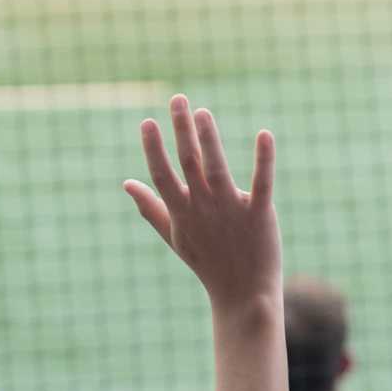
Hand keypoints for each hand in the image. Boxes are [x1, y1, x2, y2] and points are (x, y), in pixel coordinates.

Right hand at [124, 96, 279, 314]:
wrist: (242, 292)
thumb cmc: (206, 262)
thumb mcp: (175, 235)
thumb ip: (150, 207)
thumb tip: (126, 183)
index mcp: (182, 211)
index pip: (162, 174)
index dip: (153, 148)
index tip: (147, 121)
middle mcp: (203, 207)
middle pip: (189, 162)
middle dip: (181, 129)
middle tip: (178, 98)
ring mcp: (231, 209)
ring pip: (217, 167)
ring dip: (210, 138)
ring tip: (203, 112)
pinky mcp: (259, 214)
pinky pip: (262, 182)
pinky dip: (264, 158)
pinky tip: (265, 134)